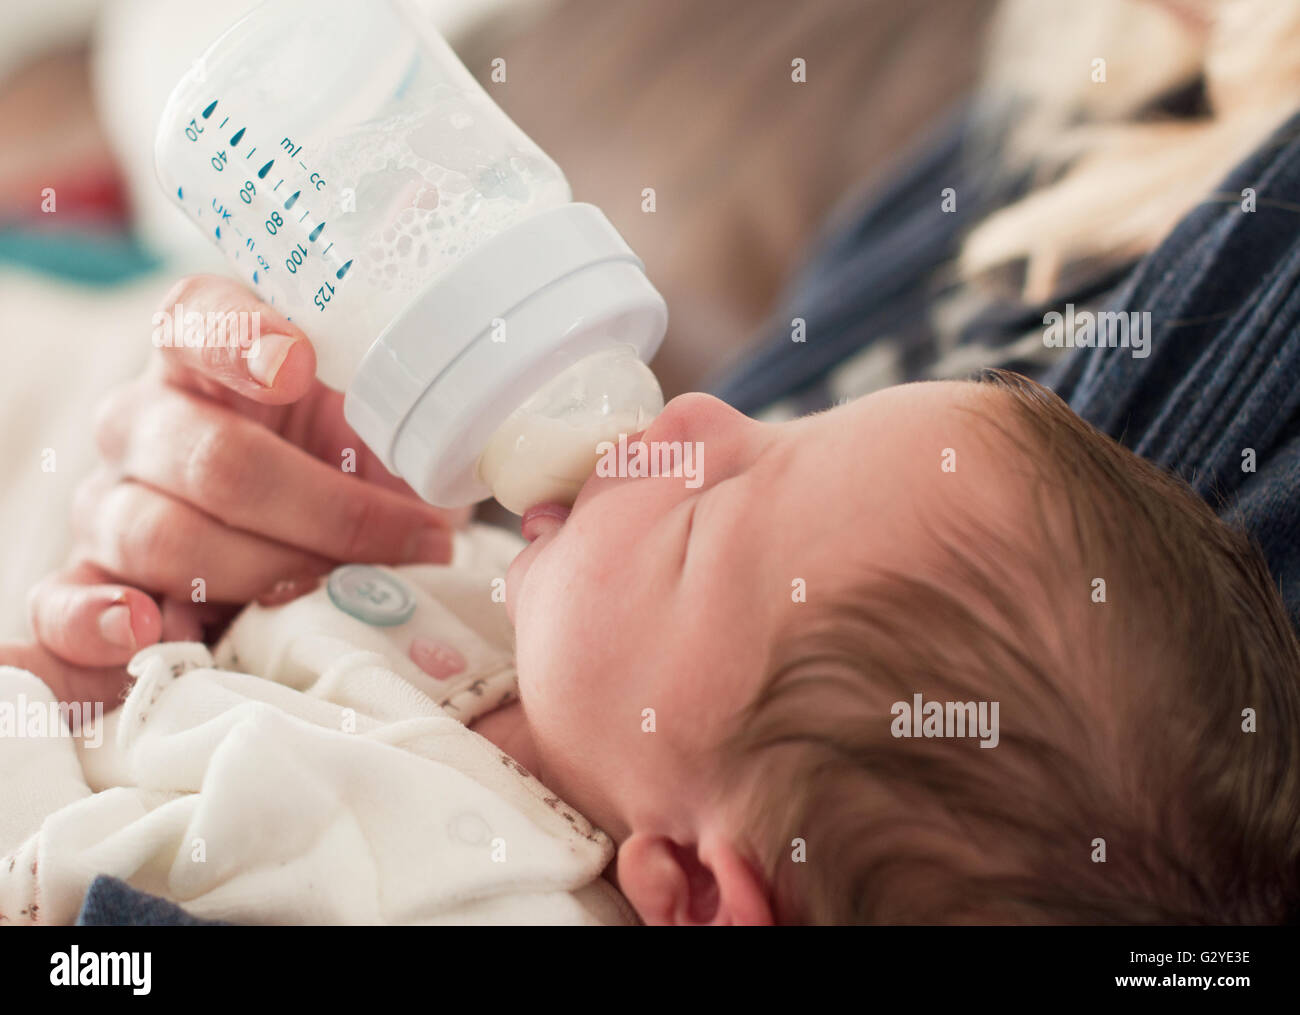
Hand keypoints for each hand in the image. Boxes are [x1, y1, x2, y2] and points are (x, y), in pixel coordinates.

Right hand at [23, 274, 465, 700]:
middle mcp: (151, 423)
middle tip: (408, 536)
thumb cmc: (361, 472)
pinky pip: (59, 604)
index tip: (302, 364)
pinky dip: (96, 623)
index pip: (198, 316)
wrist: (326, 555)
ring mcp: (115, 505)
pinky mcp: (92, 585)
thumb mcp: (395, 417)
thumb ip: (417, 369)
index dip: (242, 338)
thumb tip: (477, 326)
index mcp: (215, 357)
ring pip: (154, 532)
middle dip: (320, 507)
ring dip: (263, 570)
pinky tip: (148, 632)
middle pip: (207, 455)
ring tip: (330, 590)